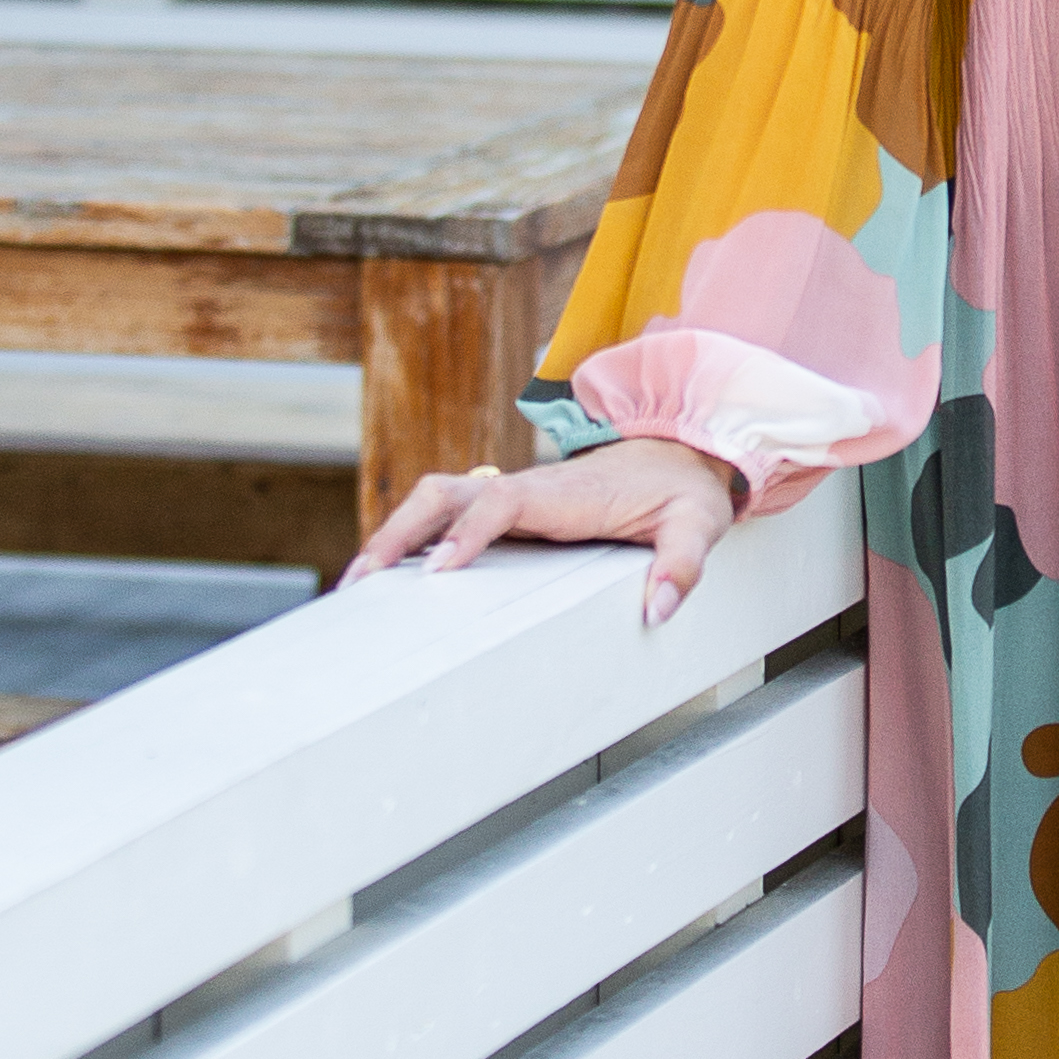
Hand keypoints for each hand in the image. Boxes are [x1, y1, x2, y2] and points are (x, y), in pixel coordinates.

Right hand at [345, 435, 741, 625]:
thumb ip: (682, 563)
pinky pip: (449, 516)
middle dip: (398, 532)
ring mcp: (513, 497)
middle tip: (362, 581)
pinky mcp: (510, 510)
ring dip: (394, 535)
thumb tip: (657, 608)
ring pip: (437, 501)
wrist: (683, 449)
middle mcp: (528, 489)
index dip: (466, 532)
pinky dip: (413, 539)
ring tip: (358, 585)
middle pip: (444, 493)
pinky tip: (391, 576)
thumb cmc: (685, 487)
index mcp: (564, 492)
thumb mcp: (699, 522)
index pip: (500, 502)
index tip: (439, 571)